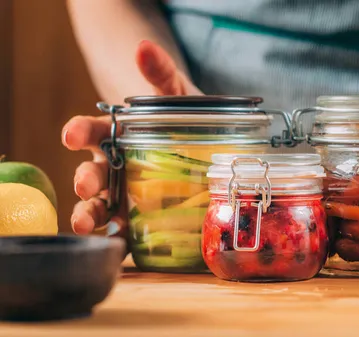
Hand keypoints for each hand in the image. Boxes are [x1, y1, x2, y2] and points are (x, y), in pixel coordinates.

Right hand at [62, 40, 200, 237]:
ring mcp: (125, 191)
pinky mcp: (138, 214)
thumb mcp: (174, 94)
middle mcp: (114, 163)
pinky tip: (117, 244)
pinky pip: (124, 227)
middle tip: (86, 184)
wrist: (200, 140)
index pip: (92, 131)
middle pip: (92, 172)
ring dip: (89, 212)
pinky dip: (117, 236)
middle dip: (85, 179)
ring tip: (85, 224)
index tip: (71, 134)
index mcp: (116, 133)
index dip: (80, 132)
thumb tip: (144, 48)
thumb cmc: (180, 117)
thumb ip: (161, 74)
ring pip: (100, 203)